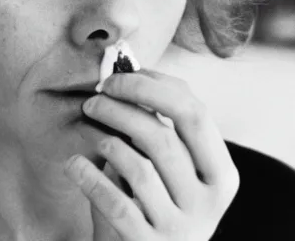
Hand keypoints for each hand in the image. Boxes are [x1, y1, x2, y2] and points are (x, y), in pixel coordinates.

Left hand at [65, 70, 238, 239]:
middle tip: (97, 94)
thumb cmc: (156, 199)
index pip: (195, 112)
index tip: (120, 76)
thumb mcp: (172, 166)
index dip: (154, 85)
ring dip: (106, 137)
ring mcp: (181, 228)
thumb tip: (128, 71)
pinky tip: (73, 163)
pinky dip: (90, 178)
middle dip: (127, 106)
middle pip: (165, 135)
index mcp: (221, 173)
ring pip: (138, 167)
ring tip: (89, 125)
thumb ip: (161, 125)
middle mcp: (209, 202)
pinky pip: (115, 204)